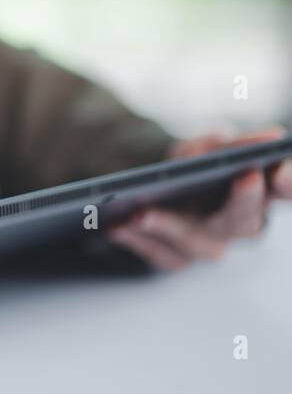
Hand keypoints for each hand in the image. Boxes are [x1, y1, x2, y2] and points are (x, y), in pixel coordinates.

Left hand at [108, 128, 291, 269]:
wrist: (155, 187)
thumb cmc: (194, 165)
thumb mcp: (209, 146)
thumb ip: (235, 144)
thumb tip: (272, 136)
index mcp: (258, 193)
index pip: (286, 190)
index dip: (290, 182)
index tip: (282, 173)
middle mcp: (239, 224)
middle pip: (246, 221)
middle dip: (243, 202)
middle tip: (241, 180)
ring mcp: (208, 244)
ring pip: (197, 243)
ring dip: (170, 228)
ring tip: (142, 213)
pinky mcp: (177, 257)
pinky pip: (161, 256)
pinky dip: (138, 241)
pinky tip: (117, 226)